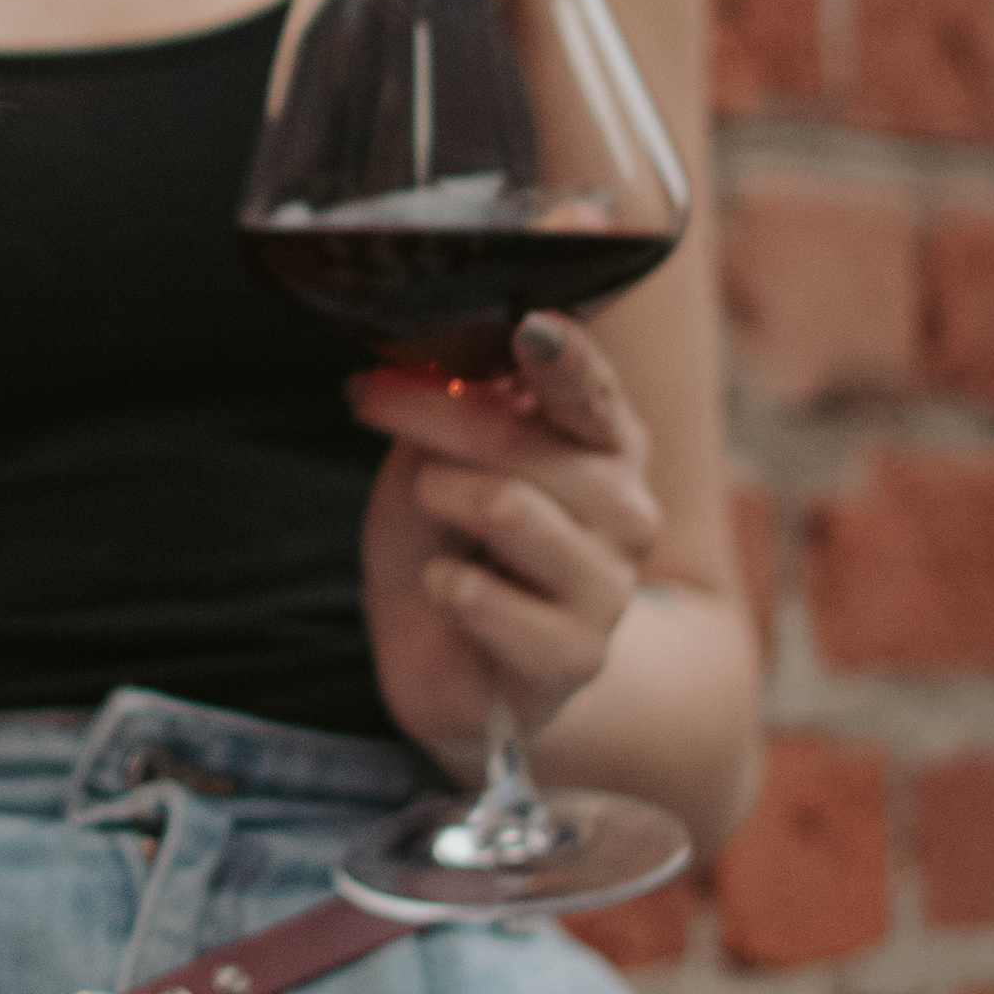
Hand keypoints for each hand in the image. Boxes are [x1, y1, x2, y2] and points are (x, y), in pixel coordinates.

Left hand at [353, 314, 662, 782]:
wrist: (448, 665)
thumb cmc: (446, 545)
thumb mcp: (427, 464)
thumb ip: (445, 418)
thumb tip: (439, 375)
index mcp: (602, 444)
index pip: (590, 391)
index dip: (562, 358)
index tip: (529, 327)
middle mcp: (626, 507)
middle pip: (524, 440)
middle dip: (431, 413)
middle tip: (367, 400)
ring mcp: (610, 584)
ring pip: (509, 506)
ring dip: (442, 500)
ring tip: (434, 515)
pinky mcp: (577, 653)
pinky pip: (487, 597)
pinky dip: (445, 585)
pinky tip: (446, 588)